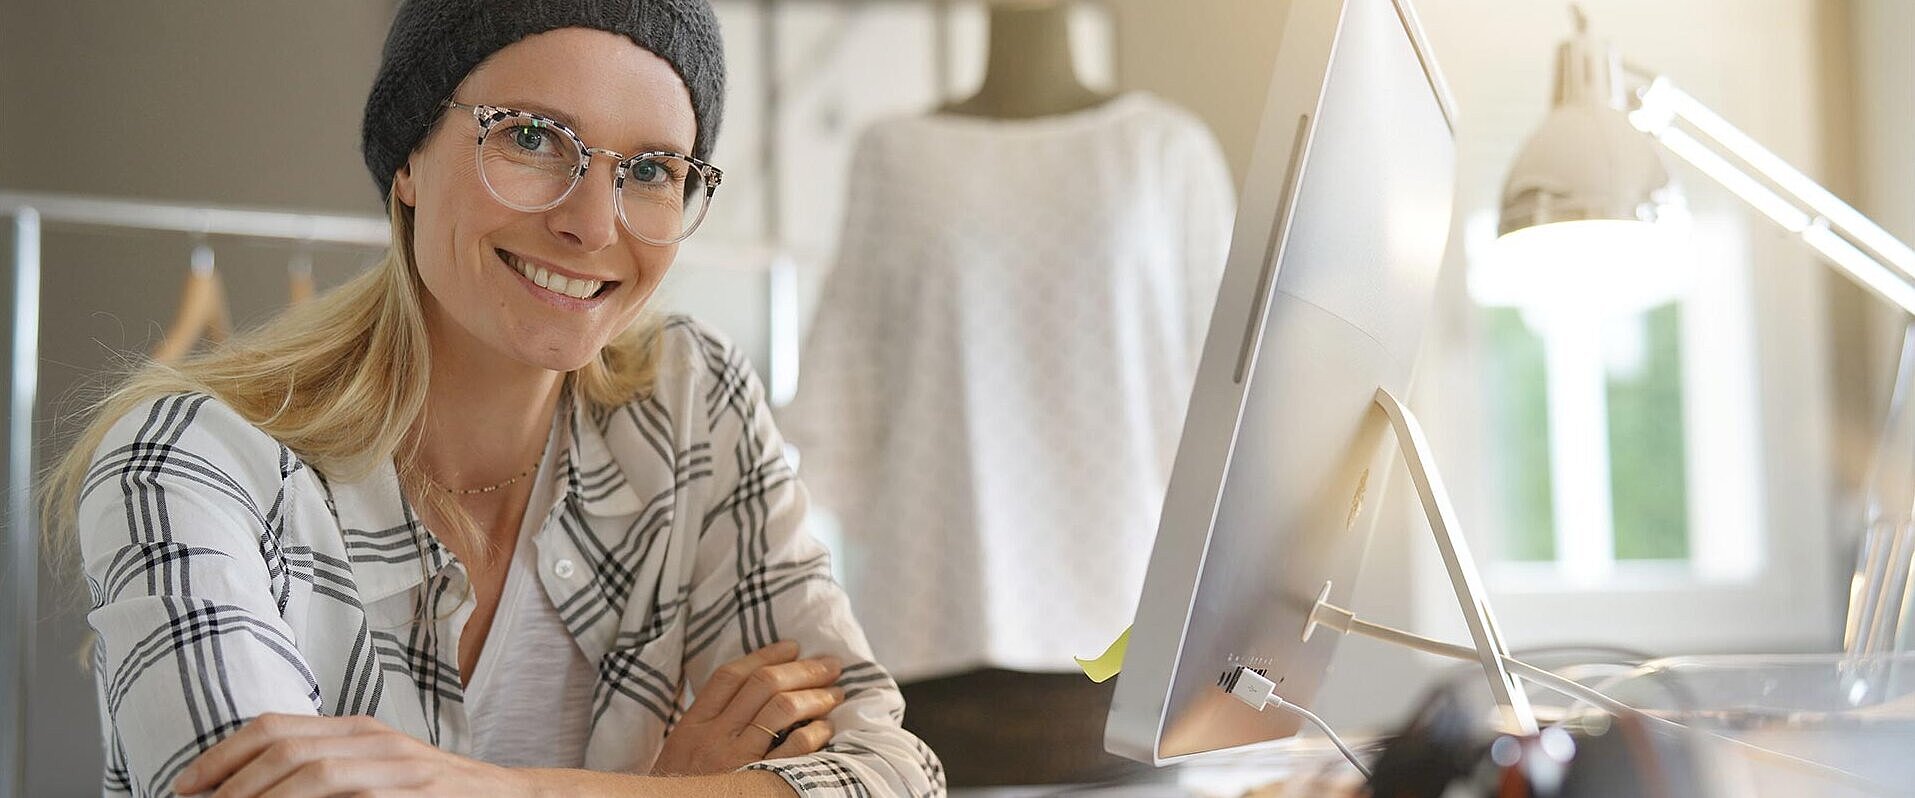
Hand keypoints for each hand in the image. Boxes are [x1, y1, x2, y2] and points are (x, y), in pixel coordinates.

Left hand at [173, 713, 528, 797]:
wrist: (505, 797)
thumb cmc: (430, 794)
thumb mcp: (376, 770)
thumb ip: (328, 769)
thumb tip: (257, 788)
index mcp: (355, 729)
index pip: (273, 728)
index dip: (221, 756)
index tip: (186, 787)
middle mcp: (373, 740)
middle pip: (284, 748)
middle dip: (231, 784)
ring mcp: (396, 768)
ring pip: (313, 772)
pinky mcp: (414, 795)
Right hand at [652, 640, 845, 775]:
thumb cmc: (685, 784)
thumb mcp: (682, 749)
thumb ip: (709, 721)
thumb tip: (749, 691)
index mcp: (692, 725)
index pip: (730, 676)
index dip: (765, 655)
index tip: (793, 647)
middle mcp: (714, 736)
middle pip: (763, 684)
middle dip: (802, 669)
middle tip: (829, 665)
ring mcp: (736, 758)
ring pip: (782, 708)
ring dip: (815, 696)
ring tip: (835, 694)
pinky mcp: (758, 780)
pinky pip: (794, 748)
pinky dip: (815, 732)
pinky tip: (826, 728)